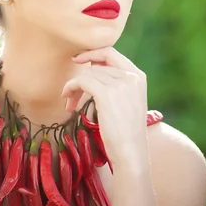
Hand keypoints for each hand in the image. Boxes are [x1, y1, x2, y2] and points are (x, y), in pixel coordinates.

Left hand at [60, 47, 148, 165]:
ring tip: (69, 103)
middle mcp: (131, 76)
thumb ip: (116, 82)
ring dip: (74, 86)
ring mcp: (121, 84)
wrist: (131, 153)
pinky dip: (71, 88)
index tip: (78, 60)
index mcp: (138, 75)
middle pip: (96, 65)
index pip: (111, 52)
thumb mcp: (127, 100)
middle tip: (69, 91)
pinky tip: (68, 102)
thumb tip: (93, 66)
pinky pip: (82, 81)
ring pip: (88, 73)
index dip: (92, 53)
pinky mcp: (107, 94)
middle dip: (80, 76)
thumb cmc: (125, 132)